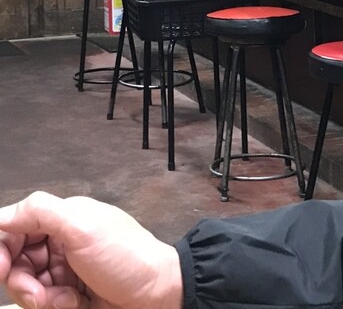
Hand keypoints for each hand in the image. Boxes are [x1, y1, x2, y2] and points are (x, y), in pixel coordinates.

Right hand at [0, 191, 182, 308]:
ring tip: (66, 299)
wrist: (157, 295)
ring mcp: (64, 268)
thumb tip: (3, 213)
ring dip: (41, 297)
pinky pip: (43, 302)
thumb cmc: (128, 257)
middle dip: (23, 280)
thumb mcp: (83, 227)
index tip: (1, 269)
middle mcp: (60, 240)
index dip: (1, 247)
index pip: (13, 226)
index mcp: (63, 217)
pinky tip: (75, 303)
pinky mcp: (69, 293)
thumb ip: (41, 212)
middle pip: (15, 260)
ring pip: (26, 285)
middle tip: (38, 293)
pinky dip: (54, 306)